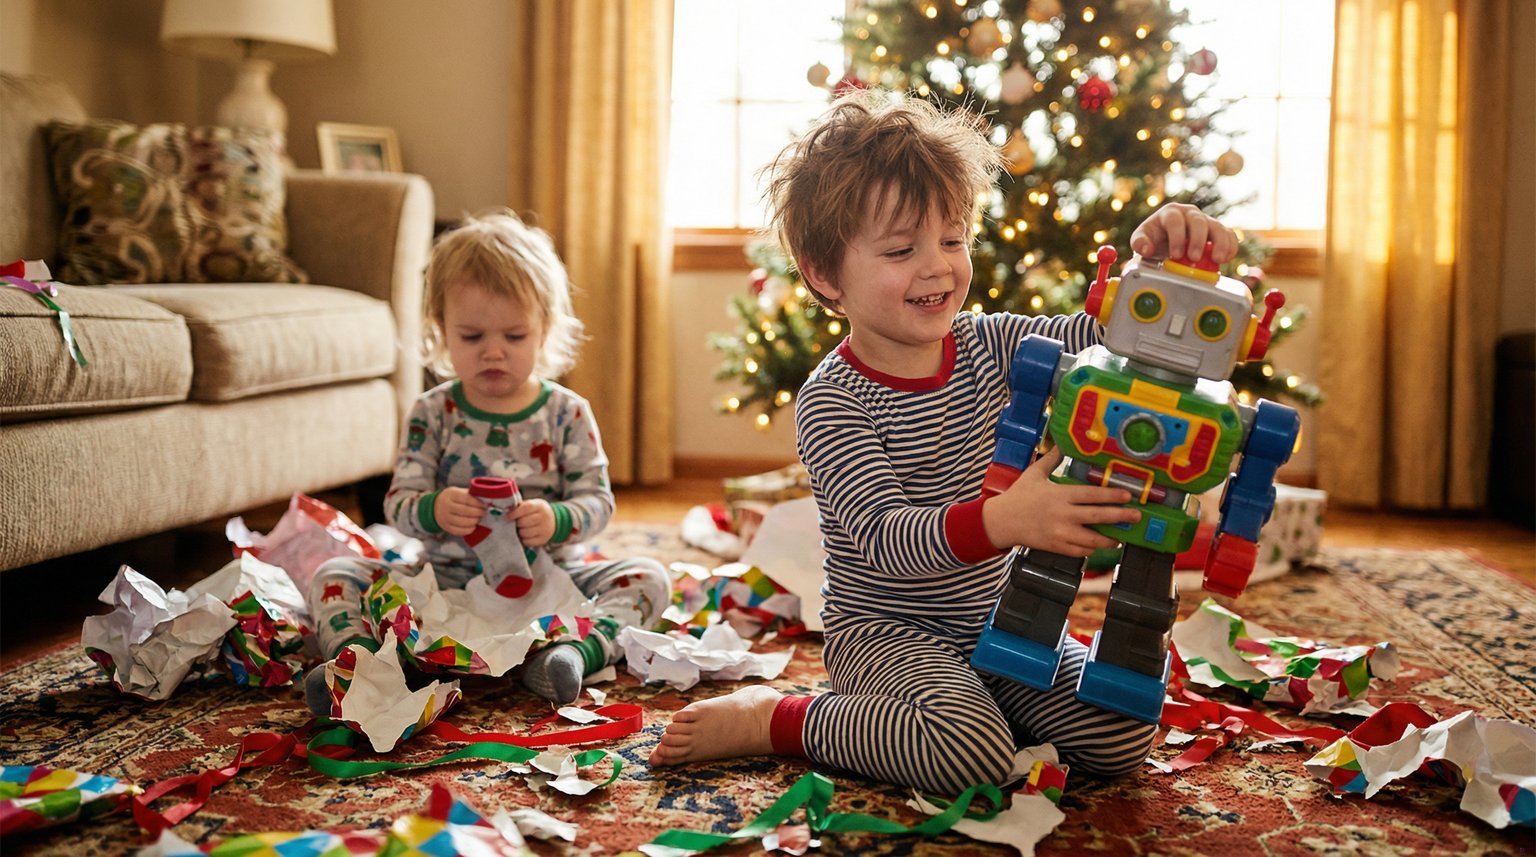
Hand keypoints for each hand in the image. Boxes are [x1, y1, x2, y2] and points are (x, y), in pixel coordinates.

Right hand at [434, 486, 484, 536]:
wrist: (436, 506)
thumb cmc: (452, 498)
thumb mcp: (459, 491)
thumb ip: (471, 494)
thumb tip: (486, 500)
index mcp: (451, 494)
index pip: (466, 499)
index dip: (477, 503)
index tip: (485, 506)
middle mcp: (446, 506)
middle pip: (465, 511)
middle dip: (477, 513)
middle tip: (484, 513)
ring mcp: (445, 517)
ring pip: (462, 522)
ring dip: (474, 521)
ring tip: (479, 519)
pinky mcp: (446, 527)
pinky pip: (458, 531)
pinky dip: (468, 530)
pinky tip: (473, 526)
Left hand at [508, 499, 556, 546]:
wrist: (554, 521)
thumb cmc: (537, 512)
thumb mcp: (532, 504)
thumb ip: (520, 507)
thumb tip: (506, 510)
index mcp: (539, 506)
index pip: (525, 508)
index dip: (514, 513)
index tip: (506, 517)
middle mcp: (543, 517)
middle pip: (523, 522)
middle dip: (516, 523)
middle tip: (514, 523)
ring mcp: (544, 530)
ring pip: (524, 533)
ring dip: (519, 532)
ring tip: (520, 529)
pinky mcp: (543, 540)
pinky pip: (527, 542)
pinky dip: (523, 539)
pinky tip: (524, 535)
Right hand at [980, 448, 1141, 555]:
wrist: (1002, 521)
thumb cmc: (1018, 496)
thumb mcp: (1034, 474)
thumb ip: (1050, 459)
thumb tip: (1060, 443)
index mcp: (1060, 495)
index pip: (1092, 495)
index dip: (1112, 495)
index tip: (1128, 495)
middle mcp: (1063, 515)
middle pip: (1098, 517)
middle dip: (1120, 516)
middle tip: (1136, 516)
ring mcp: (1060, 533)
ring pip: (1091, 539)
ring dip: (1109, 539)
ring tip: (1120, 537)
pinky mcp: (1056, 547)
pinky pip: (1079, 551)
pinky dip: (1090, 549)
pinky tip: (1098, 546)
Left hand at [1129, 202, 1237, 265]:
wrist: (1165, 242)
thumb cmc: (1154, 239)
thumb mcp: (1142, 239)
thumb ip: (1139, 242)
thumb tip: (1146, 249)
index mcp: (1170, 213)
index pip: (1175, 220)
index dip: (1176, 237)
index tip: (1175, 255)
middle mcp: (1190, 213)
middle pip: (1198, 221)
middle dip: (1198, 240)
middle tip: (1194, 258)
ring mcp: (1205, 221)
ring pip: (1217, 226)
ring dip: (1220, 243)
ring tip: (1218, 260)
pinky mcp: (1217, 231)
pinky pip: (1228, 234)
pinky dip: (1230, 245)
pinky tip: (1227, 258)